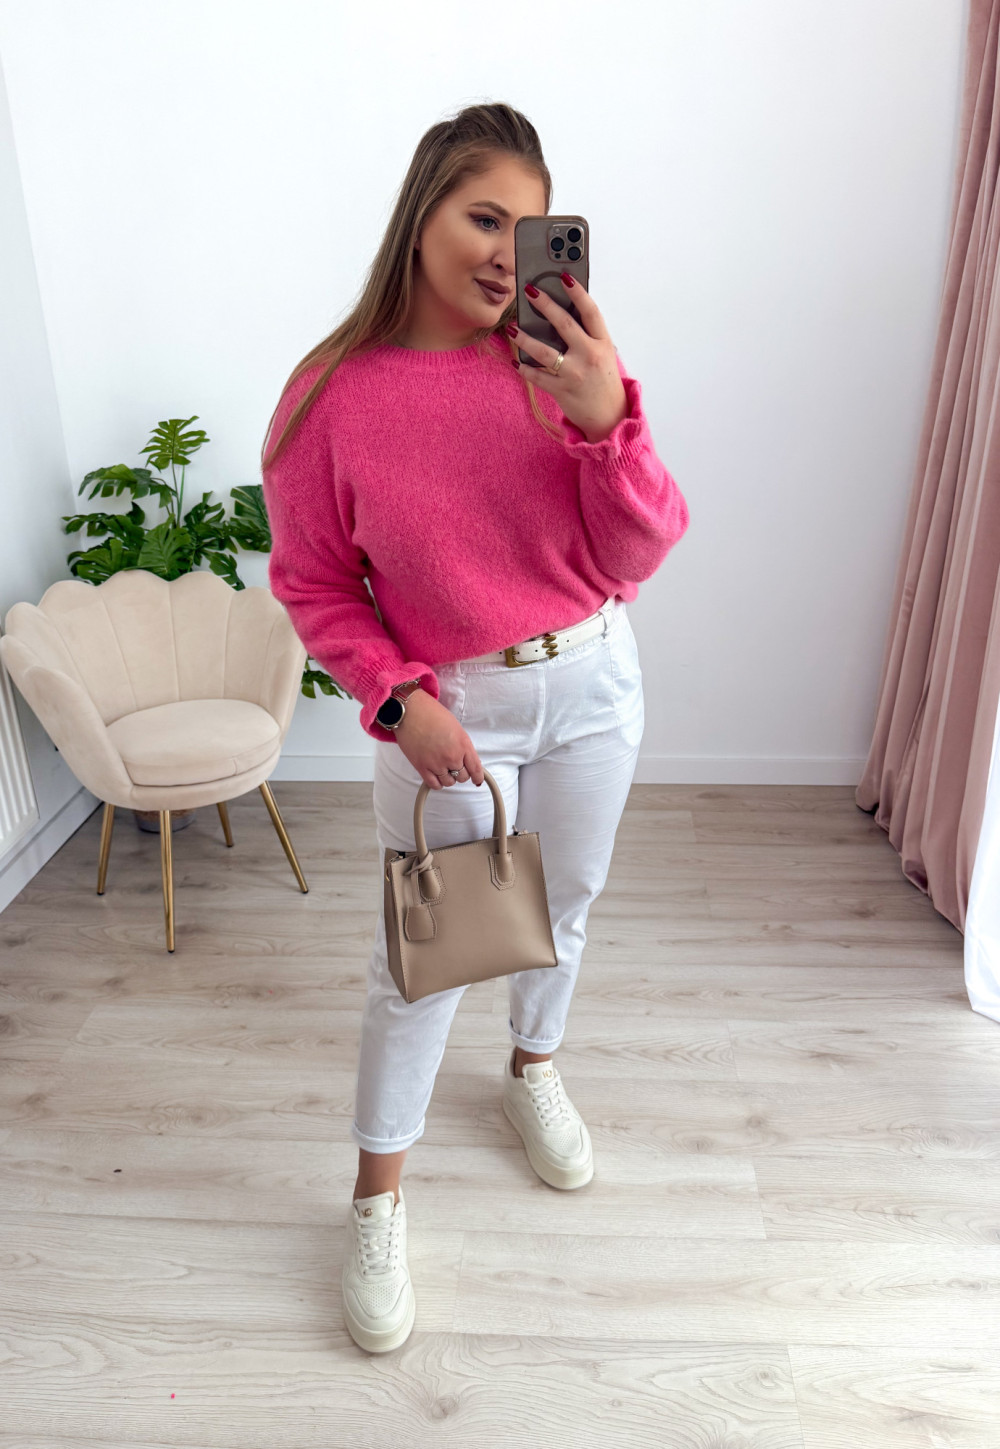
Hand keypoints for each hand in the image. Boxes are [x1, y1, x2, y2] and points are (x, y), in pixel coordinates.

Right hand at [394, 690, 484, 789]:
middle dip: (461, 773)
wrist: (409, 711)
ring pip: (449, 782)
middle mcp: (452, 756)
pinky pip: (434, 784)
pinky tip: (435, 775)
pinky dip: (437, 783)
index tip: (477, 780)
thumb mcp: (455, 727)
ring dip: (448, 777)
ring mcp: (437, 763)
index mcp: (463, 744)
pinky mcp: (422, 767)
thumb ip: (462, 744)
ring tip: (443, 769)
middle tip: (455, 766)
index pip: (476, 769)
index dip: (478, 777)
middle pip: (462, 777)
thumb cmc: (430, 713)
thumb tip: (465, 758)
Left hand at [509, 274, 627, 442]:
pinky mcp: (562, 390)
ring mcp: (575, 373)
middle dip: (545, 305)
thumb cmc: (603, 380)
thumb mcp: (603, 353)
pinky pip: (538, 376)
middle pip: (565, 324)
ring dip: (525, 338)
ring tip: (512, 328)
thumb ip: (586, 335)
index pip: (590, 311)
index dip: (577, 292)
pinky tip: (517, 361)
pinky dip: (525, 368)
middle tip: (530, 291)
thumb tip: (561, 314)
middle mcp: (589, 355)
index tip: (564, 276)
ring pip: (545, 351)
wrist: (610, 416)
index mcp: (602, 342)